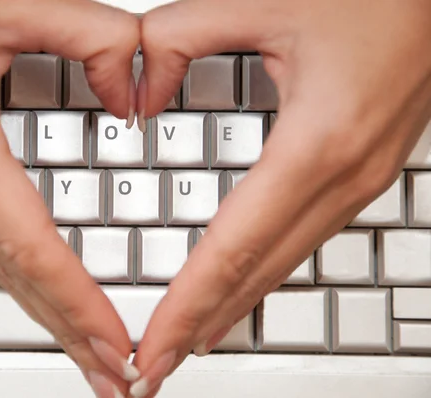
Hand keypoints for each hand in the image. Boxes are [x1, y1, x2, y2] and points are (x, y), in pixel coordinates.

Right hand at [0, 1, 140, 395]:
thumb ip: (96, 40)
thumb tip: (131, 100)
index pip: (29, 242)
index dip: (76, 300)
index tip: (114, 342)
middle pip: (6, 271)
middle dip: (62, 330)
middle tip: (111, 377)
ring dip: (38, 308)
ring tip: (82, 347)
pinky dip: (12, 270)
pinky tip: (36, 286)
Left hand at [130, 1, 430, 395]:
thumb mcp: (259, 0)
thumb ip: (178, 39)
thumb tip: (137, 94)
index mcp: (318, 142)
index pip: (231, 249)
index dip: (185, 306)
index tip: (151, 348)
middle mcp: (346, 176)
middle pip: (257, 274)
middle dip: (200, 327)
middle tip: (155, 369)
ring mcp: (361, 181)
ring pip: (283, 265)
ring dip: (231, 307)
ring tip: (187, 341)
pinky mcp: (362, 174)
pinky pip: (303, 241)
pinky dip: (262, 274)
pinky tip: (240, 287)